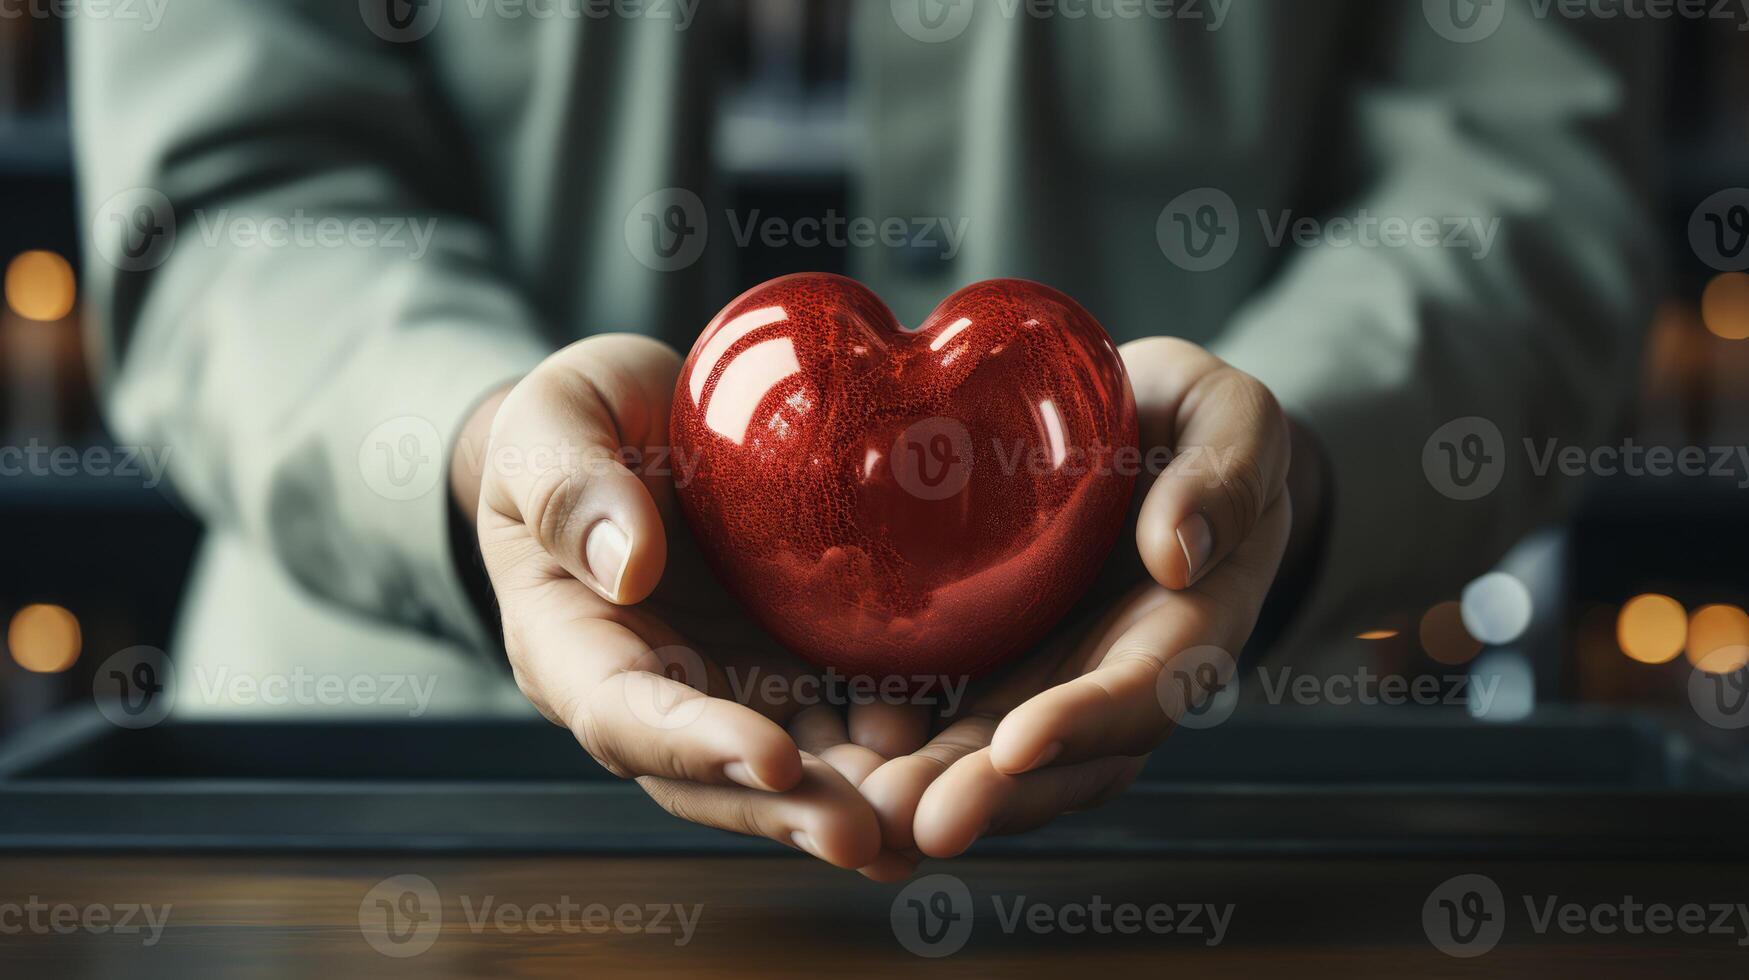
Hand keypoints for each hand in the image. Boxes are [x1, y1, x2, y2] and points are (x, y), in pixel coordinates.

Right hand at [458, 334, 928, 870]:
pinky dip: (891, 747)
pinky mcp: (785, 665)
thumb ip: (569, 488)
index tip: (775, 755)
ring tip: (923, 826)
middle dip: (788, 810)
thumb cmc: (575, 419)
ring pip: (785, 767)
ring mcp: (724, 684)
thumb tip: (629, 569)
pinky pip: (838, 718)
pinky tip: (955, 762)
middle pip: (709, 774)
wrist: (636, 420)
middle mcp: (648, 687)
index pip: (624, 715)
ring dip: (850, 802)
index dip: (698, 745)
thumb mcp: (551, 424)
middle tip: (868, 836)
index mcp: (569, 643)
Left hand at [856, 338, 1305, 867]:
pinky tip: (832, 776)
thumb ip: (1224, 474)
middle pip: (1062, 761)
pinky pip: (942, 722)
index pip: (1143, 691)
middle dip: (991, 798)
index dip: (1083, 722)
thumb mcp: (1231, 419)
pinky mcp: (985, 667)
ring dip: (932, 796)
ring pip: (993, 762)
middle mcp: (1115, 677)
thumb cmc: (1189, 421)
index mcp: (1189, 628)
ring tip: (864, 818)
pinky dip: (894, 755)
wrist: (1134, 432)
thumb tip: (1178, 553)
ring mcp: (1046, 682)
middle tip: (913, 822)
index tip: (1018, 744)